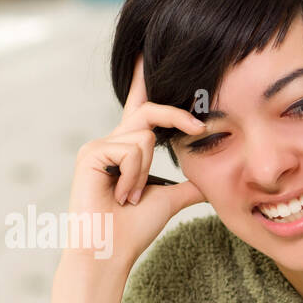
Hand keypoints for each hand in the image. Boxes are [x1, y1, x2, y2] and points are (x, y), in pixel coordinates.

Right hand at [64, 54, 207, 273]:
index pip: (140, 108)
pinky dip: (133, 178)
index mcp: (128, 149)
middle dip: (176, 117)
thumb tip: (212, 179)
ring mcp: (98, 145)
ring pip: (144, 140)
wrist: (110, 250)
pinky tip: (119, 195)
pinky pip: (131, 152)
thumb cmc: (134, 229)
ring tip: (130, 196)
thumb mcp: (170, 199)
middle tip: (199, 126)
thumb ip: (189, 184)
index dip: (144, 80)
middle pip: (149, 112)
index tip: (146, 51)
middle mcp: (111, 141)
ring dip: (146, 173)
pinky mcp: (91, 153)